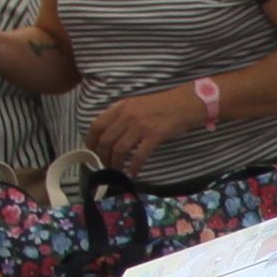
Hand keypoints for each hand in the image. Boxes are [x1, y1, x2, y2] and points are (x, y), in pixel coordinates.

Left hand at [89, 90, 209, 170]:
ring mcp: (140, 126)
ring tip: (117, 171)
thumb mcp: (136, 104)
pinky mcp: (154, 136)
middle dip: (103, 157)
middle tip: (106, 165)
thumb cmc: (162, 104)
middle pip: (106, 141)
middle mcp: (127, 116)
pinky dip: (133, 167)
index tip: (92, 152)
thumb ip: (121, 115)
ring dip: (116, 164)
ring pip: (119, 150)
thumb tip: (109, 133)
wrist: (185, 103)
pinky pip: (138, 156)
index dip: (91, 142)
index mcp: (121, 107)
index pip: (97, 125)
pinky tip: (133, 173)